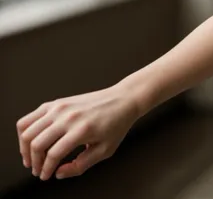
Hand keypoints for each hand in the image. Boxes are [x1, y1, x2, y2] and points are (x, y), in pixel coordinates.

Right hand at [16, 85, 140, 180]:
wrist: (122, 100)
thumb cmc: (116, 125)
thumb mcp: (105, 150)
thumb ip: (81, 165)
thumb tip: (58, 173)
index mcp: (82, 130)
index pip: (53, 154)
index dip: (46, 170)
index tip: (45, 177)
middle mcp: (68, 117)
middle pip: (36, 143)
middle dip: (33, 162)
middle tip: (38, 170)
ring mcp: (60, 108)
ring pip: (27, 130)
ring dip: (25, 148)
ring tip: (31, 159)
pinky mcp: (56, 103)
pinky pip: (30, 118)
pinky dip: (25, 132)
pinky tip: (32, 141)